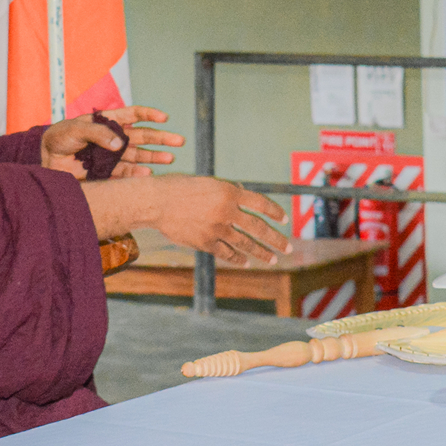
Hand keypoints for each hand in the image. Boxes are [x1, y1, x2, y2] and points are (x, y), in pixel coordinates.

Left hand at [41, 106, 184, 177]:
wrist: (46, 159)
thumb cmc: (60, 137)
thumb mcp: (77, 128)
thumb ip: (99, 134)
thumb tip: (121, 144)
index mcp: (109, 122)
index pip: (134, 115)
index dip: (149, 115)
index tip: (164, 117)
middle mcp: (115, 138)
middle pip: (143, 137)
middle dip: (161, 139)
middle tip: (179, 141)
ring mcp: (113, 156)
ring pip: (139, 156)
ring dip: (154, 157)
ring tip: (170, 159)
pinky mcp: (107, 172)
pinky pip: (126, 174)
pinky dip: (138, 175)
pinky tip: (148, 174)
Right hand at [79, 176, 291, 265]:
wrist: (157, 202)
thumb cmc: (181, 188)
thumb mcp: (208, 183)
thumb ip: (228, 191)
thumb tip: (245, 195)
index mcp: (230, 192)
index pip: (261, 204)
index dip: (275, 212)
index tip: (285, 220)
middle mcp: (227, 211)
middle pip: (259, 228)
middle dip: (276, 239)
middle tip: (289, 247)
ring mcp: (217, 229)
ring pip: (246, 244)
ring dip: (262, 253)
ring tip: (273, 259)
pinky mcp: (205, 242)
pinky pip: (226, 253)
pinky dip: (237, 259)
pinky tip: (246, 262)